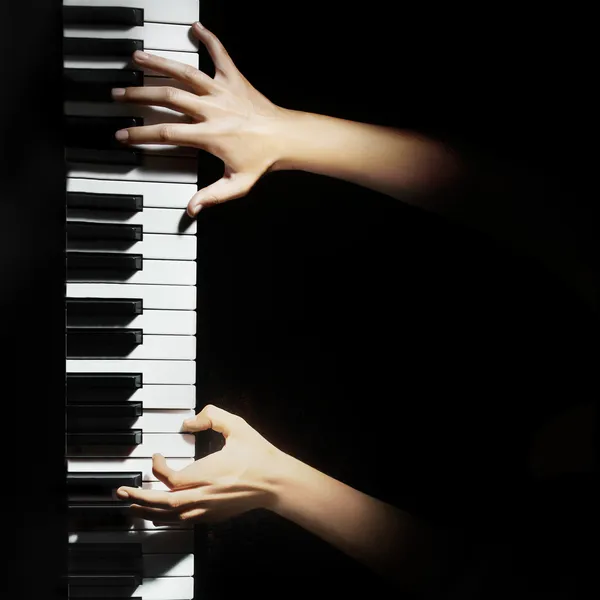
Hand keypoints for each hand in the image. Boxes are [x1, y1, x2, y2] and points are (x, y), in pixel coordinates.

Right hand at [112, 21, 285, 216]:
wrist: (287, 138)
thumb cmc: (263, 160)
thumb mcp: (237, 184)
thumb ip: (212, 196)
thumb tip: (192, 210)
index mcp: (209, 135)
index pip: (166, 132)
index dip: (140, 134)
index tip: (123, 136)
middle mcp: (212, 109)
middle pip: (168, 97)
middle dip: (139, 95)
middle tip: (119, 94)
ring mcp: (222, 91)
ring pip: (186, 72)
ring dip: (160, 64)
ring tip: (138, 57)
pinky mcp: (235, 79)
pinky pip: (220, 54)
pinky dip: (209, 39)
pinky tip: (196, 27)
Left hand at [116, 405, 281, 523]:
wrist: (276, 483)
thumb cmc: (259, 456)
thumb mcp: (237, 426)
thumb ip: (213, 415)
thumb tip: (191, 419)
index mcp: (207, 474)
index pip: (170, 477)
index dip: (157, 467)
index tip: (156, 456)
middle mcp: (204, 496)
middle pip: (163, 503)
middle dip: (139, 498)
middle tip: (122, 492)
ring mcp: (208, 510)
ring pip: (170, 518)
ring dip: (148, 512)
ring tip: (132, 507)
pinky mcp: (213, 517)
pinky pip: (183, 522)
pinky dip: (166, 518)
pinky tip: (158, 516)